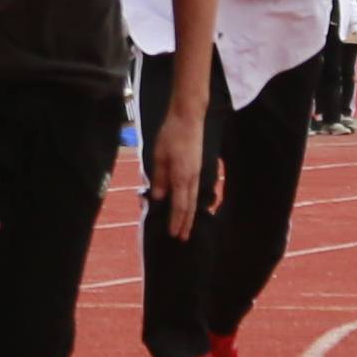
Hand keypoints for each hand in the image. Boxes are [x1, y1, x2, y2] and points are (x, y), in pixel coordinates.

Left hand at [158, 109, 209, 241]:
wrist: (189, 118)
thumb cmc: (171, 135)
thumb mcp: (159, 156)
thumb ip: (159, 178)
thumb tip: (159, 197)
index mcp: (182, 176)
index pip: (179, 205)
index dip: (176, 221)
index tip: (173, 234)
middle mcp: (192, 177)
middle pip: (190, 206)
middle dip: (186, 223)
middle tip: (183, 238)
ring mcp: (197, 172)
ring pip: (194, 199)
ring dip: (190, 215)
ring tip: (187, 227)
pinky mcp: (197, 166)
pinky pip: (194, 190)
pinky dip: (192, 202)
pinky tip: (189, 205)